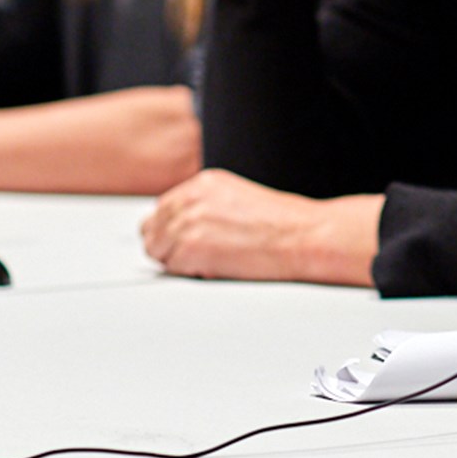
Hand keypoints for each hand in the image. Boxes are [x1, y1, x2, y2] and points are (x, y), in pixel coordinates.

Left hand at [139, 169, 380, 284]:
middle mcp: (191, 197)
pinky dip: (190, 274)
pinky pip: (172, 269)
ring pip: (157, 250)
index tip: (189, 242)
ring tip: (214, 261)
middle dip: (170, 246)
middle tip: (199, 257)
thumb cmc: (285, 224)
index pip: (164, 209)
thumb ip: (207, 207)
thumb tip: (187, 228)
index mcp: (203, 183)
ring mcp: (188, 222)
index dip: (173, 230)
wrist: (304, 236)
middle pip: (153, 229)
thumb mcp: (238, 200)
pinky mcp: (191, 248)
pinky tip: (218, 267)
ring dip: (179, 262)